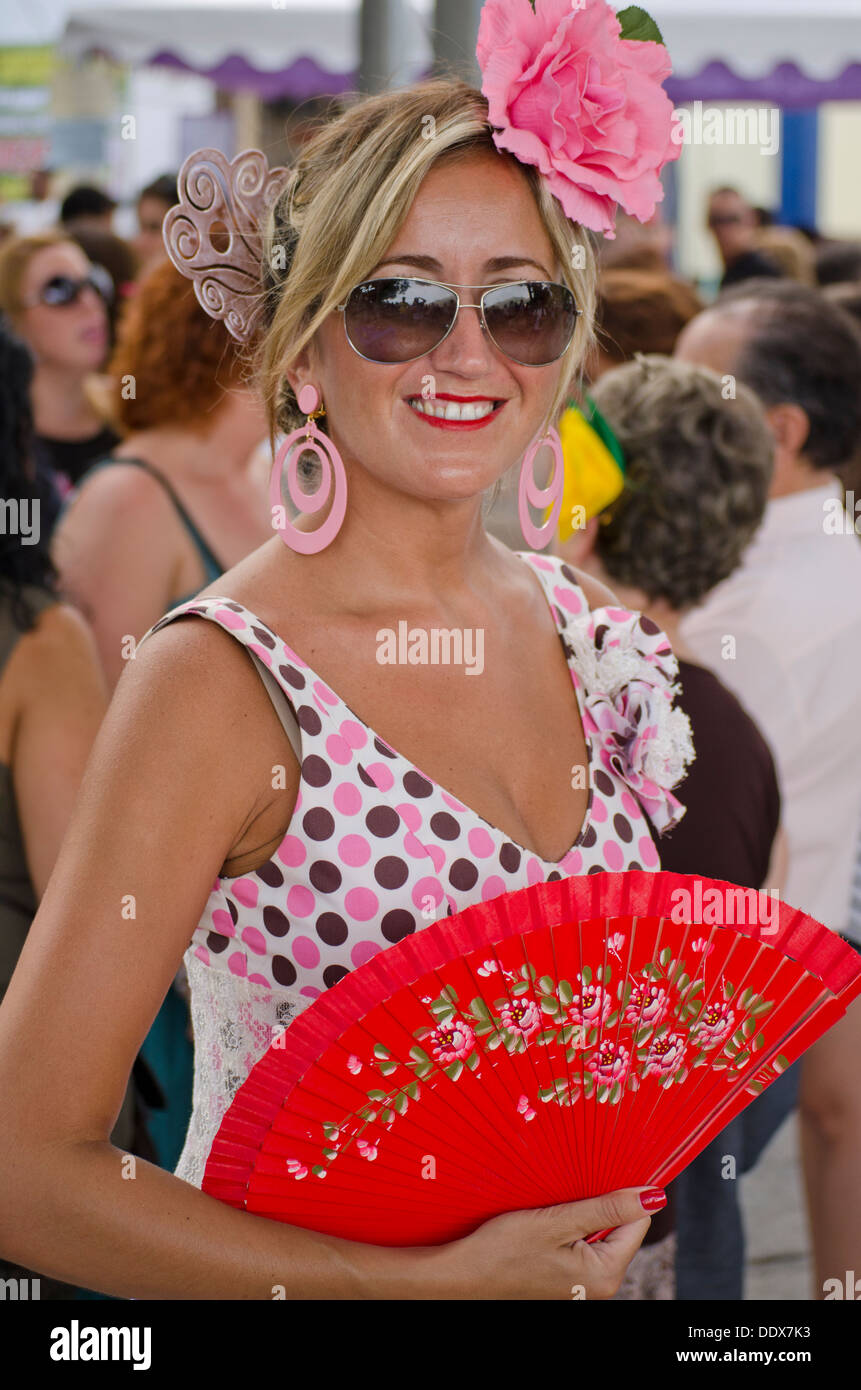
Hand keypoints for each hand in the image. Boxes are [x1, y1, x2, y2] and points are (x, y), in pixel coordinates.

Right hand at [440, 1187, 660, 1299]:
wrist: (464, 1274)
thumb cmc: (504, 1249)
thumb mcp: (557, 1222)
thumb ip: (606, 1209)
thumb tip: (654, 1198)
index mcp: (605, 1274)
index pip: (638, 1222)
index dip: (624, 1192)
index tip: (603, 1170)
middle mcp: (601, 1283)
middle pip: (622, 1228)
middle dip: (603, 1202)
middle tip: (572, 1186)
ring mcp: (585, 1282)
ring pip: (602, 1232)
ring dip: (586, 1211)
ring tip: (559, 1202)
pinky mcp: (569, 1276)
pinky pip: (585, 1241)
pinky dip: (574, 1223)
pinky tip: (552, 1217)